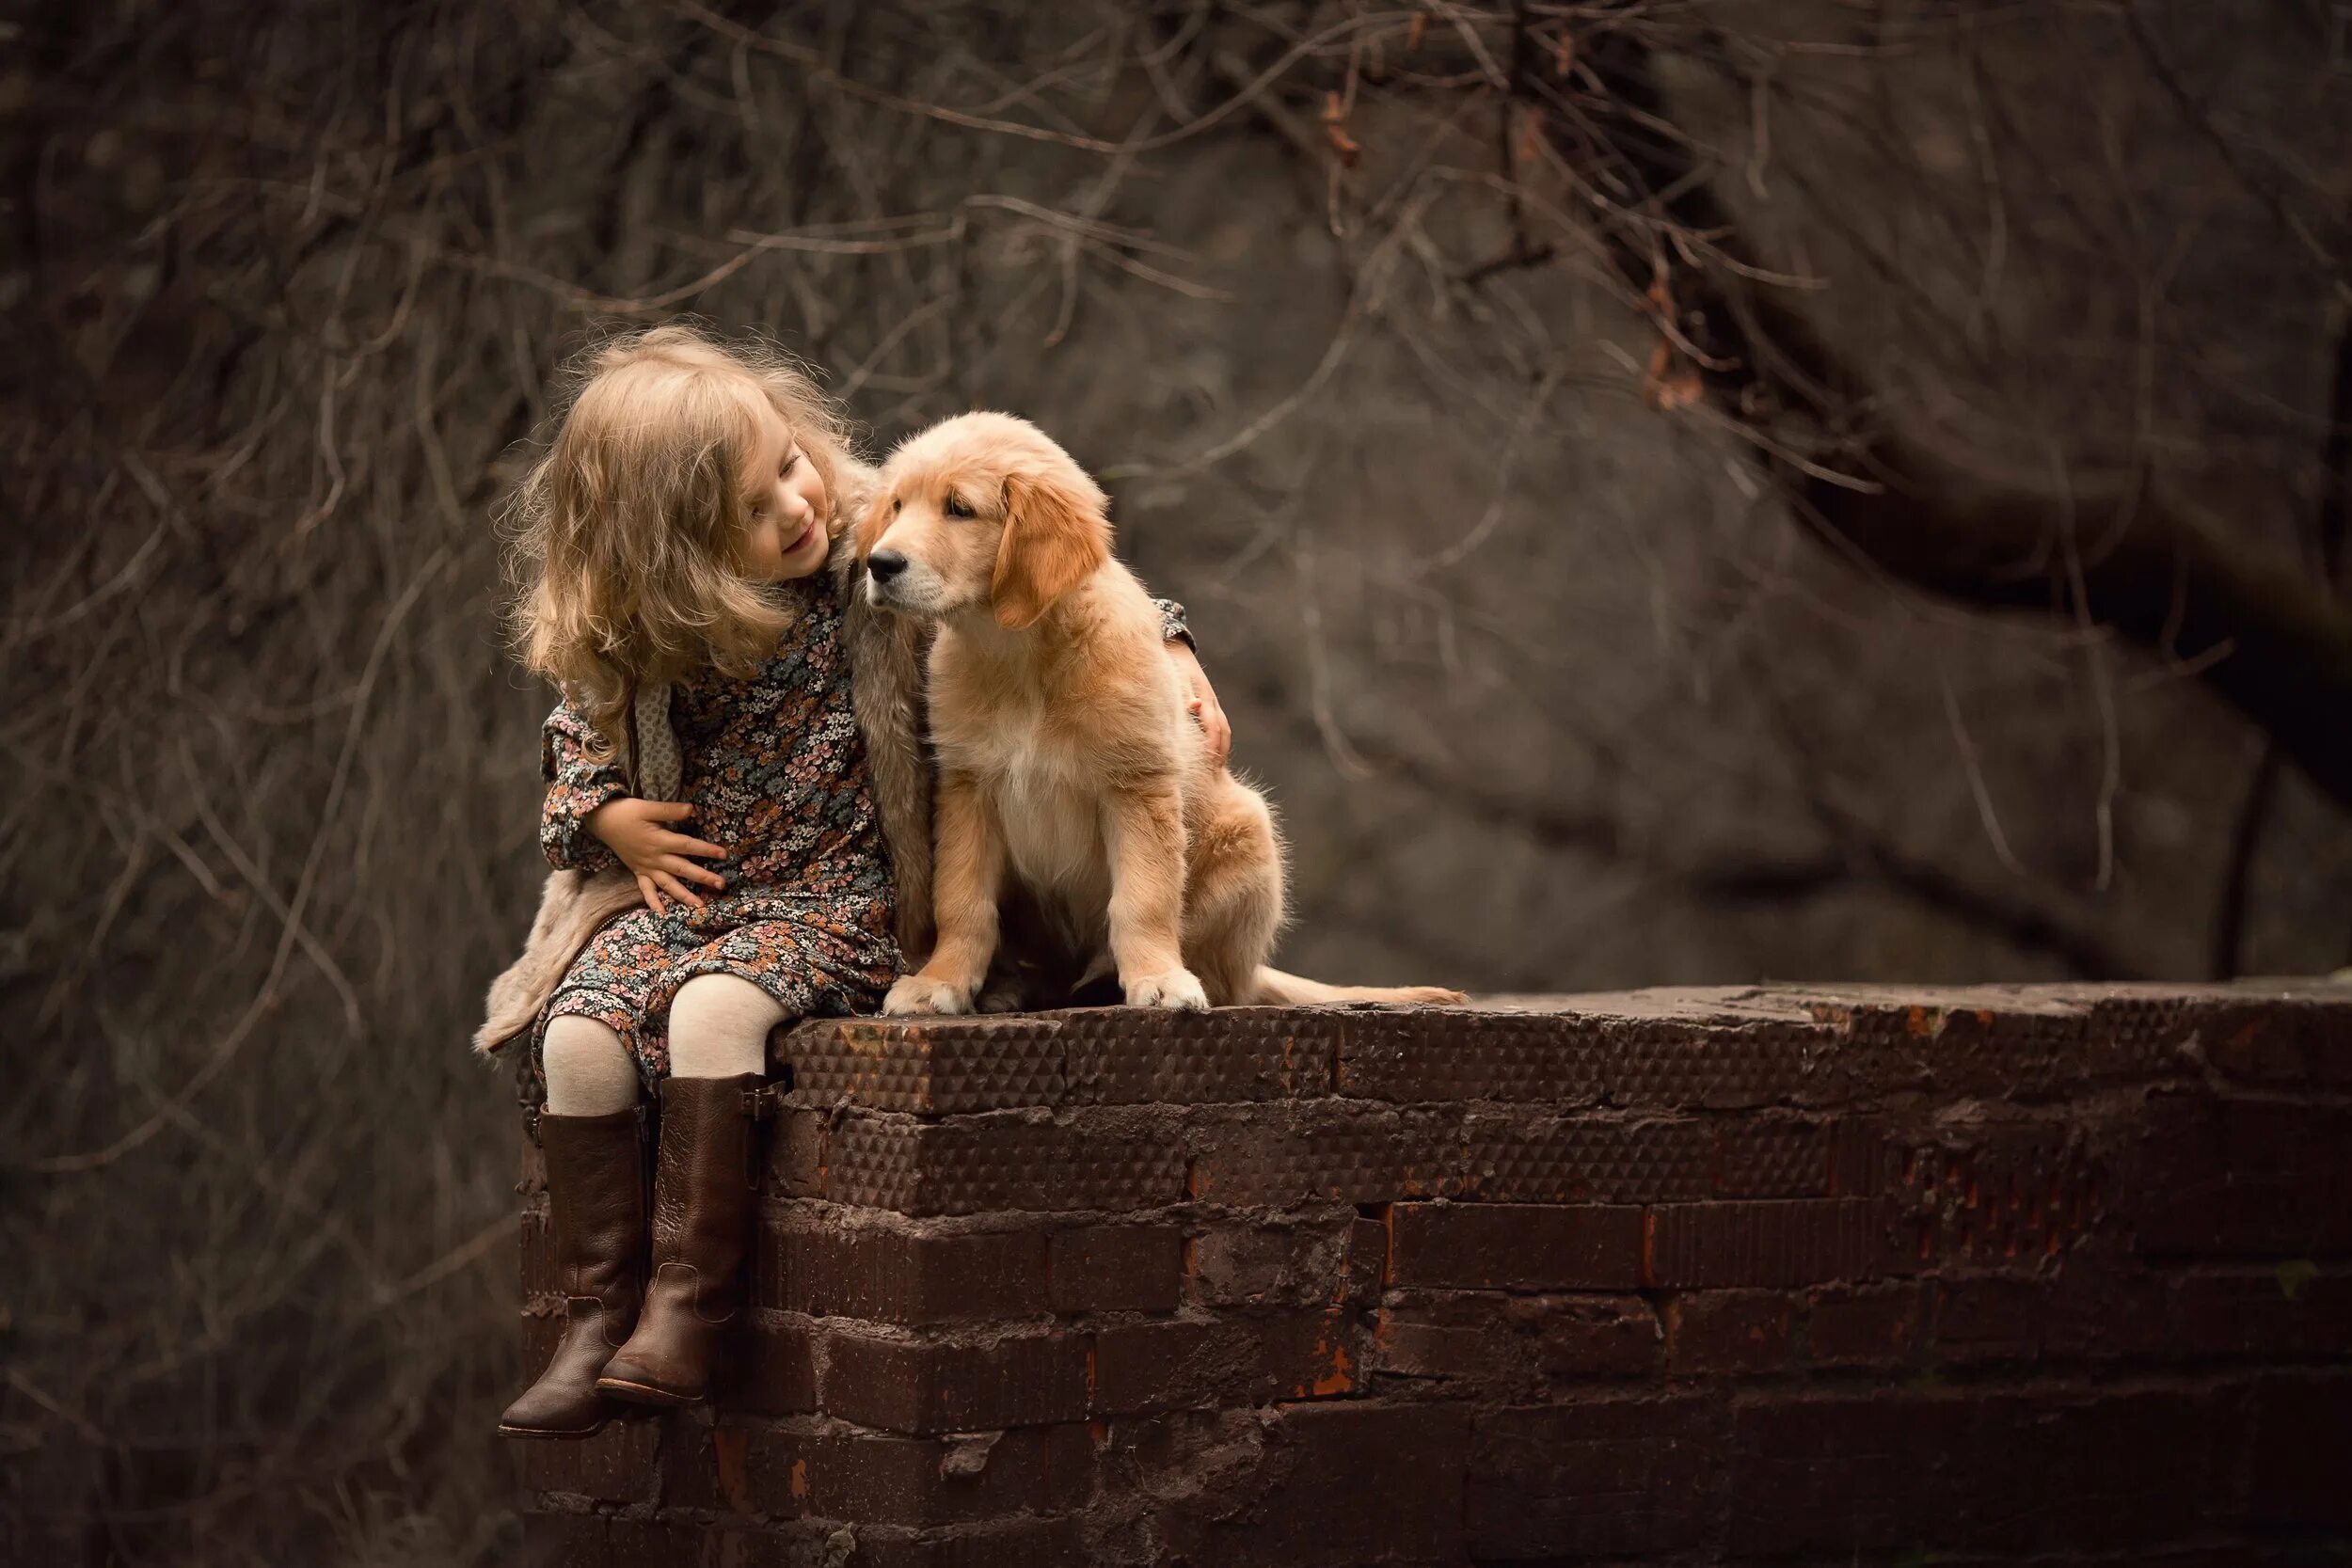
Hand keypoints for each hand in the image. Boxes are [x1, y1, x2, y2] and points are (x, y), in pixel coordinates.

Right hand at [586, 798, 727, 914]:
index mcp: (660, 841)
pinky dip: (653, 902)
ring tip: (700, 906)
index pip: (688, 846)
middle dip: (702, 877)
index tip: (724, 854)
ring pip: (668, 884)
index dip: (706, 850)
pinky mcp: (638, 872)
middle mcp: (655, 858)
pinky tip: (662, 913)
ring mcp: (646, 867)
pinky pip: (646, 890)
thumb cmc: (627, 812)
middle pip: (682, 869)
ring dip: (684, 896)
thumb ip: (670, 810)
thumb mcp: (647, 807)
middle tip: (721, 885)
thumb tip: (692, 809)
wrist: (602, 822)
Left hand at [1167, 642, 1231, 769]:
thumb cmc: (1172, 666)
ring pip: (1223, 728)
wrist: (1175, 649)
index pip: (1214, 727)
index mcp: (1204, 698)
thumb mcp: (1177, 678)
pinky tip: (1213, 750)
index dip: (1213, 746)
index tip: (1210, 765)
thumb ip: (1186, 693)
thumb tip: (1195, 706)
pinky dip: (1219, 739)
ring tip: (1216, 767)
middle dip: (1220, 752)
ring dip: (1222, 747)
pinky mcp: (1208, 702)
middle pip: (1222, 731)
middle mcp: (1211, 702)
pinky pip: (1218, 724)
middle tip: (1214, 773)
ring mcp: (1211, 702)